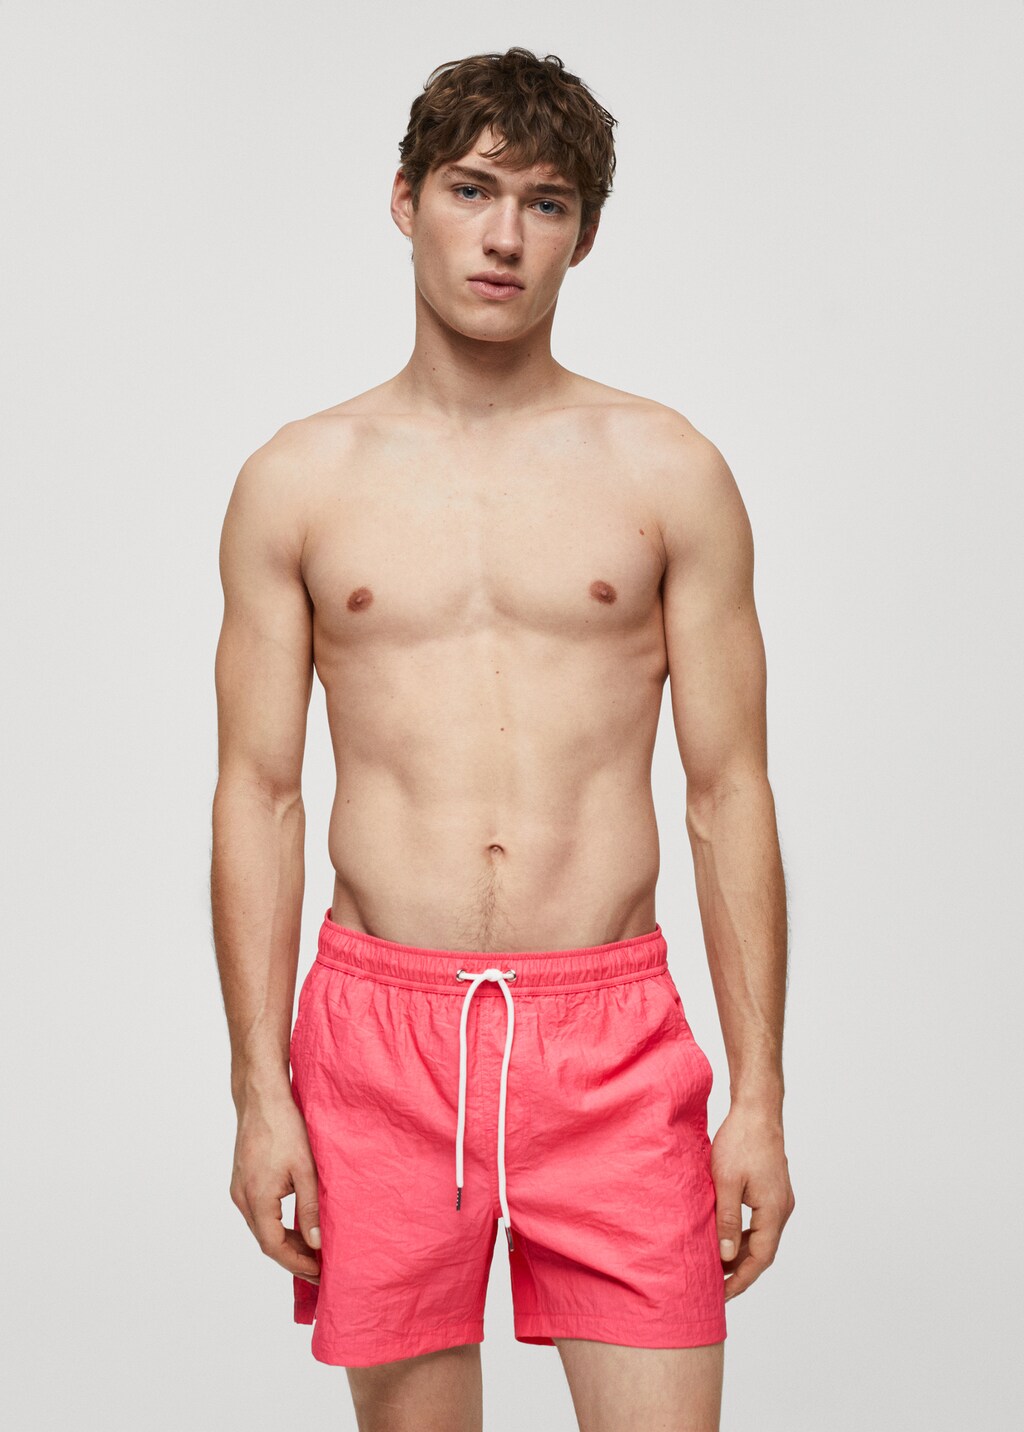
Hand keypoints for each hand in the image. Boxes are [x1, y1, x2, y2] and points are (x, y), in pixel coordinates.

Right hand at [229, 1089, 321, 1285]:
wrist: (261, 1097)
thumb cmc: (285, 1127)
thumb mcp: (306, 1169)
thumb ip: (310, 1208)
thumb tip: (315, 1243)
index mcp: (257, 1199)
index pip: (274, 1247)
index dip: (296, 1264)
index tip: (318, 1272)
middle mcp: (242, 1198)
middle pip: (266, 1241)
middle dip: (293, 1257)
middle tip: (319, 1267)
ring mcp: (239, 1188)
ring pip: (261, 1227)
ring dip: (285, 1241)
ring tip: (311, 1249)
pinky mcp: (242, 1179)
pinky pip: (258, 1212)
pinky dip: (276, 1224)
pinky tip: (295, 1224)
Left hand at [710, 1104, 794, 1300]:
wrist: (757, 1110)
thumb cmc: (740, 1141)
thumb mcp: (726, 1182)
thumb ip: (726, 1220)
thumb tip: (725, 1256)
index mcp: (774, 1211)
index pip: (760, 1259)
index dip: (741, 1280)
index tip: (722, 1295)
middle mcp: (782, 1208)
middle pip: (763, 1252)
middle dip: (740, 1271)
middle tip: (715, 1286)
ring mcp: (780, 1199)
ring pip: (762, 1237)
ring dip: (742, 1253)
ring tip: (718, 1266)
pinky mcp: (773, 1190)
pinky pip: (761, 1222)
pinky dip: (745, 1234)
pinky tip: (727, 1236)